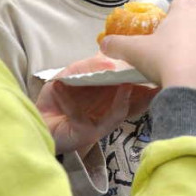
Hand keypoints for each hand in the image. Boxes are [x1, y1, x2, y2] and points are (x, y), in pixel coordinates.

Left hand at [36, 55, 157, 154]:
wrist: (37, 121)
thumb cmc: (56, 100)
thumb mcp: (71, 75)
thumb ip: (88, 66)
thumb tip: (110, 62)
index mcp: (110, 96)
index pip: (134, 89)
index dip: (147, 82)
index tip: (158, 71)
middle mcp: (110, 111)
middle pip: (134, 104)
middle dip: (147, 94)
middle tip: (154, 79)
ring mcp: (100, 124)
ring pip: (118, 113)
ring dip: (123, 99)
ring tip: (125, 83)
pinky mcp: (84, 133)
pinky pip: (80, 116)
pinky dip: (68, 100)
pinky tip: (59, 85)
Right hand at [100, 0, 195, 106]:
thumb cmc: (166, 61)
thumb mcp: (135, 51)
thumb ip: (117, 44)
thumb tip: (103, 44)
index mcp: (189, 8)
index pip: (179, 6)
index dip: (171, 22)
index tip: (163, 40)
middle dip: (192, 36)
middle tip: (177, 57)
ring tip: (194, 72)